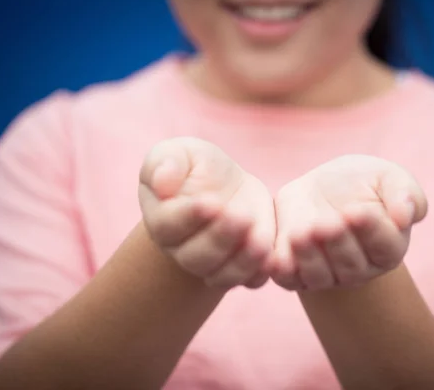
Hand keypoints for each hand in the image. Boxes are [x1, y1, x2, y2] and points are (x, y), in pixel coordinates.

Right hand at [139, 137, 275, 288]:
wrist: (226, 187)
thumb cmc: (196, 168)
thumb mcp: (178, 153)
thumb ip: (165, 163)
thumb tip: (161, 182)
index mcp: (162, 220)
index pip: (168, 226)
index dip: (189, 216)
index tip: (210, 202)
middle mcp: (182, 250)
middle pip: (196, 256)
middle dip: (220, 238)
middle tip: (241, 217)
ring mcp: (212, 265)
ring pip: (222, 274)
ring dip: (242, 260)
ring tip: (260, 240)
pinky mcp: (242, 269)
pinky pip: (249, 281)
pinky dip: (260, 272)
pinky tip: (272, 255)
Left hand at [272, 155, 426, 290]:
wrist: (320, 191)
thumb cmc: (361, 183)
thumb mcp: (387, 177)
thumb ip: (404, 194)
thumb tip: (406, 216)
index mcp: (388, 246)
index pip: (385, 245)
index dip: (371, 230)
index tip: (356, 211)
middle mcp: (360, 268)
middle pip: (351, 263)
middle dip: (337, 242)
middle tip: (326, 223)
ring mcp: (328, 275)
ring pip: (319, 275)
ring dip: (309, 257)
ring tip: (301, 234)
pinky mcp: (297, 274)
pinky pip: (290, 279)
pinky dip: (283, 271)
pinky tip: (277, 257)